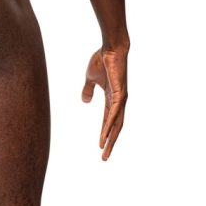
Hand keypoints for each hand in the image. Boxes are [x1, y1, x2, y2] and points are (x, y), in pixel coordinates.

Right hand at [81, 46, 127, 160]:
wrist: (110, 48)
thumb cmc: (102, 60)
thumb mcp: (90, 78)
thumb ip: (88, 90)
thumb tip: (85, 101)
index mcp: (112, 98)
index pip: (108, 120)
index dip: (104, 133)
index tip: (100, 146)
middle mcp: (119, 101)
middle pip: (115, 127)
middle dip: (110, 142)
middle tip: (104, 157)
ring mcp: (121, 99)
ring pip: (116, 124)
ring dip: (110, 138)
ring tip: (104, 151)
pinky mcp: (120, 94)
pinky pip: (115, 113)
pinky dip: (110, 124)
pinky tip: (107, 134)